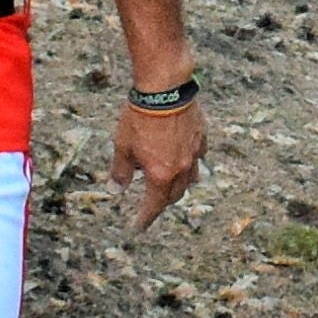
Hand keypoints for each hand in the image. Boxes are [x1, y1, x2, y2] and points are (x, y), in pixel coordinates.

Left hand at [108, 95, 204, 228]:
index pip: (153, 206)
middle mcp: (181, 169)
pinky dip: (190, 162)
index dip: (145, 219)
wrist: (165, 90)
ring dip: (180, 185)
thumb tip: (116, 189)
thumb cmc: (140, 118)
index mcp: (160, 175)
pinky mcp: (201, 138)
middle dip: (162, 203)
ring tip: (171, 183)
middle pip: (175, 196)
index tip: (138, 227)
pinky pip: (199, 157)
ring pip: (191, 179)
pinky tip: (183, 156)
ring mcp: (194, 154)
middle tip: (152, 204)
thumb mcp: (122, 147)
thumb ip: (121, 172)